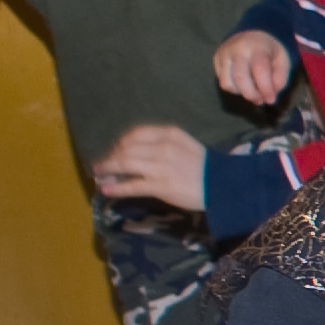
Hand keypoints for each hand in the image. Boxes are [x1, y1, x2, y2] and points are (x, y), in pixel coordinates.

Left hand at [89, 121, 207, 211]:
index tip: (114, 151)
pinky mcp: (161, 185)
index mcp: (169, 134)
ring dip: (107, 170)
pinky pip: (132, 185)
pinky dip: (116, 188)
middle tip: (100, 166)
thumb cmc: (205, 167)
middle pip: (125, 149)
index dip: (119, 143)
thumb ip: (161, 144)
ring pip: (124, 164)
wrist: (225, 186)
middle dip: (109, 158)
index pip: (135, 134)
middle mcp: (163, 147)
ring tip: (99, 176)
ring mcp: (161, 166)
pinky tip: (106, 190)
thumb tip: (133, 151)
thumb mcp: (184, 145)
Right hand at [214, 29, 292, 101]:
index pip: (259, 69)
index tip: (271, 100)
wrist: (254, 34)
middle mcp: (237, 48)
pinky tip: (244, 84)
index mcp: (258, 46)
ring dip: (241, 93)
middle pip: (240, 78)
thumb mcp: (282, 62)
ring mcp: (224, 53)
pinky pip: (222, 81)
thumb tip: (269, 97)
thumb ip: (279, 80)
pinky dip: (234, 88)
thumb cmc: (271, 52)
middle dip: (252, 95)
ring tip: (253, 91)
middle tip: (261, 100)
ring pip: (227, 83)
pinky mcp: (217, 59)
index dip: (265, 88)